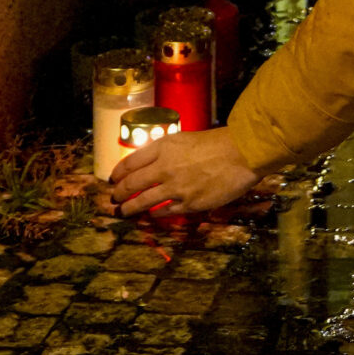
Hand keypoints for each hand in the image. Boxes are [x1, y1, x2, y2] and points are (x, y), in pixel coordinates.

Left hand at [109, 126, 259, 217]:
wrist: (240, 154)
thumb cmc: (216, 142)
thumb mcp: (184, 139)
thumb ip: (165, 151)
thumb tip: (150, 164)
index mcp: (163, 148)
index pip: (131, 162)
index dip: (118, 172)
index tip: (113, 178)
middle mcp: (164, 168)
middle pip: (132, 184)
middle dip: (119, 193)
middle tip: (114, 198)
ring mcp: (175, 188)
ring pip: (143, 202)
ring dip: (130, 208)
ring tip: (123, 212)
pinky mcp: (188, 204)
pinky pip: (165, 212)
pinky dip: (155, 214)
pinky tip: (152, 215)